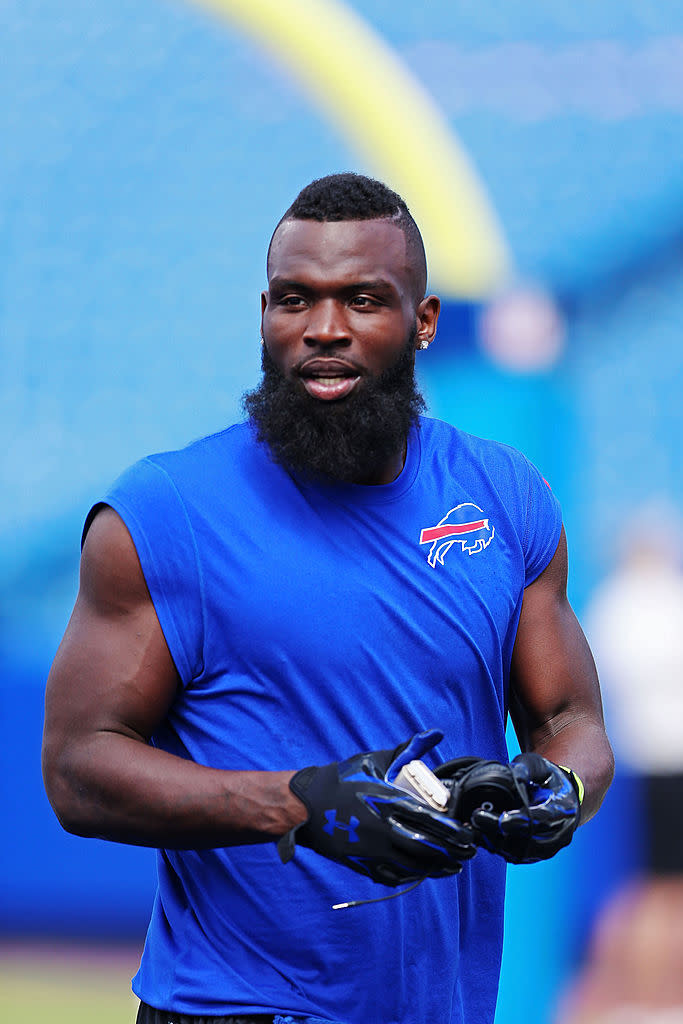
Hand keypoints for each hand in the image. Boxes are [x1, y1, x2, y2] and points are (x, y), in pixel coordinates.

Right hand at [277, 730, 476, 885]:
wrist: (308, 805)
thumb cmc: (343, 779)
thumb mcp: (376, 759)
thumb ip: (408, 749)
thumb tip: (435, 733)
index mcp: (389, 801)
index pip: (431, 821)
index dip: (454, 832)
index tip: (468, 834)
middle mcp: (383, 828)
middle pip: (427, 847)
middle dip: (452, 852)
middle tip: (468, 853)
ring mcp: (373, 849)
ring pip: (413, 865)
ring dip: (437, 868)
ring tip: (453, 866)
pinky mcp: (363, 863)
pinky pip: (394, 876)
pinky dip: (412, 876)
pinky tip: (423, 872)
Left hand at [445, 752, 579, 863]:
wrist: (559, 798)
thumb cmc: (548, 780)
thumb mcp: (540, 767)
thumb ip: (527, 768)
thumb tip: (513, 772)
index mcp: (562, 811)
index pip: (542, 820)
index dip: (520, 821)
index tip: (500, 819)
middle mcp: (557, 834)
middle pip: (527, 840)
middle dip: (499, 832)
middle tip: (476, 818)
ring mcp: (546, 848)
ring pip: (519, 853)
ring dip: (494, 841)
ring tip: (474, 825)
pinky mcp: (533, 855)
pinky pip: (514, 856)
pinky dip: (496, 847)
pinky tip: (479, 833)